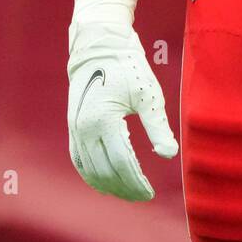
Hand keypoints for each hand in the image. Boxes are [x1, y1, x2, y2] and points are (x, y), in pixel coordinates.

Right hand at [68, 19, 178, 200]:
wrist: (99, 46)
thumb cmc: (128, 67)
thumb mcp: (148, 94)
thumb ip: (157, 126)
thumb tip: (169, 154)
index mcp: (103, 119)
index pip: (121, 162)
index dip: (136, 182)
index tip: (150, 193)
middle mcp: (84, 128)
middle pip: (104, 172)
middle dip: (124, 188)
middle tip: (143, 195)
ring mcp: (75, 129)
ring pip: (89, 170)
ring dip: (108, 185)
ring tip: (128, 192)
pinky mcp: (72, 127)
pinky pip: (79, 160)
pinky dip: (92, 176)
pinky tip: (107, 181)